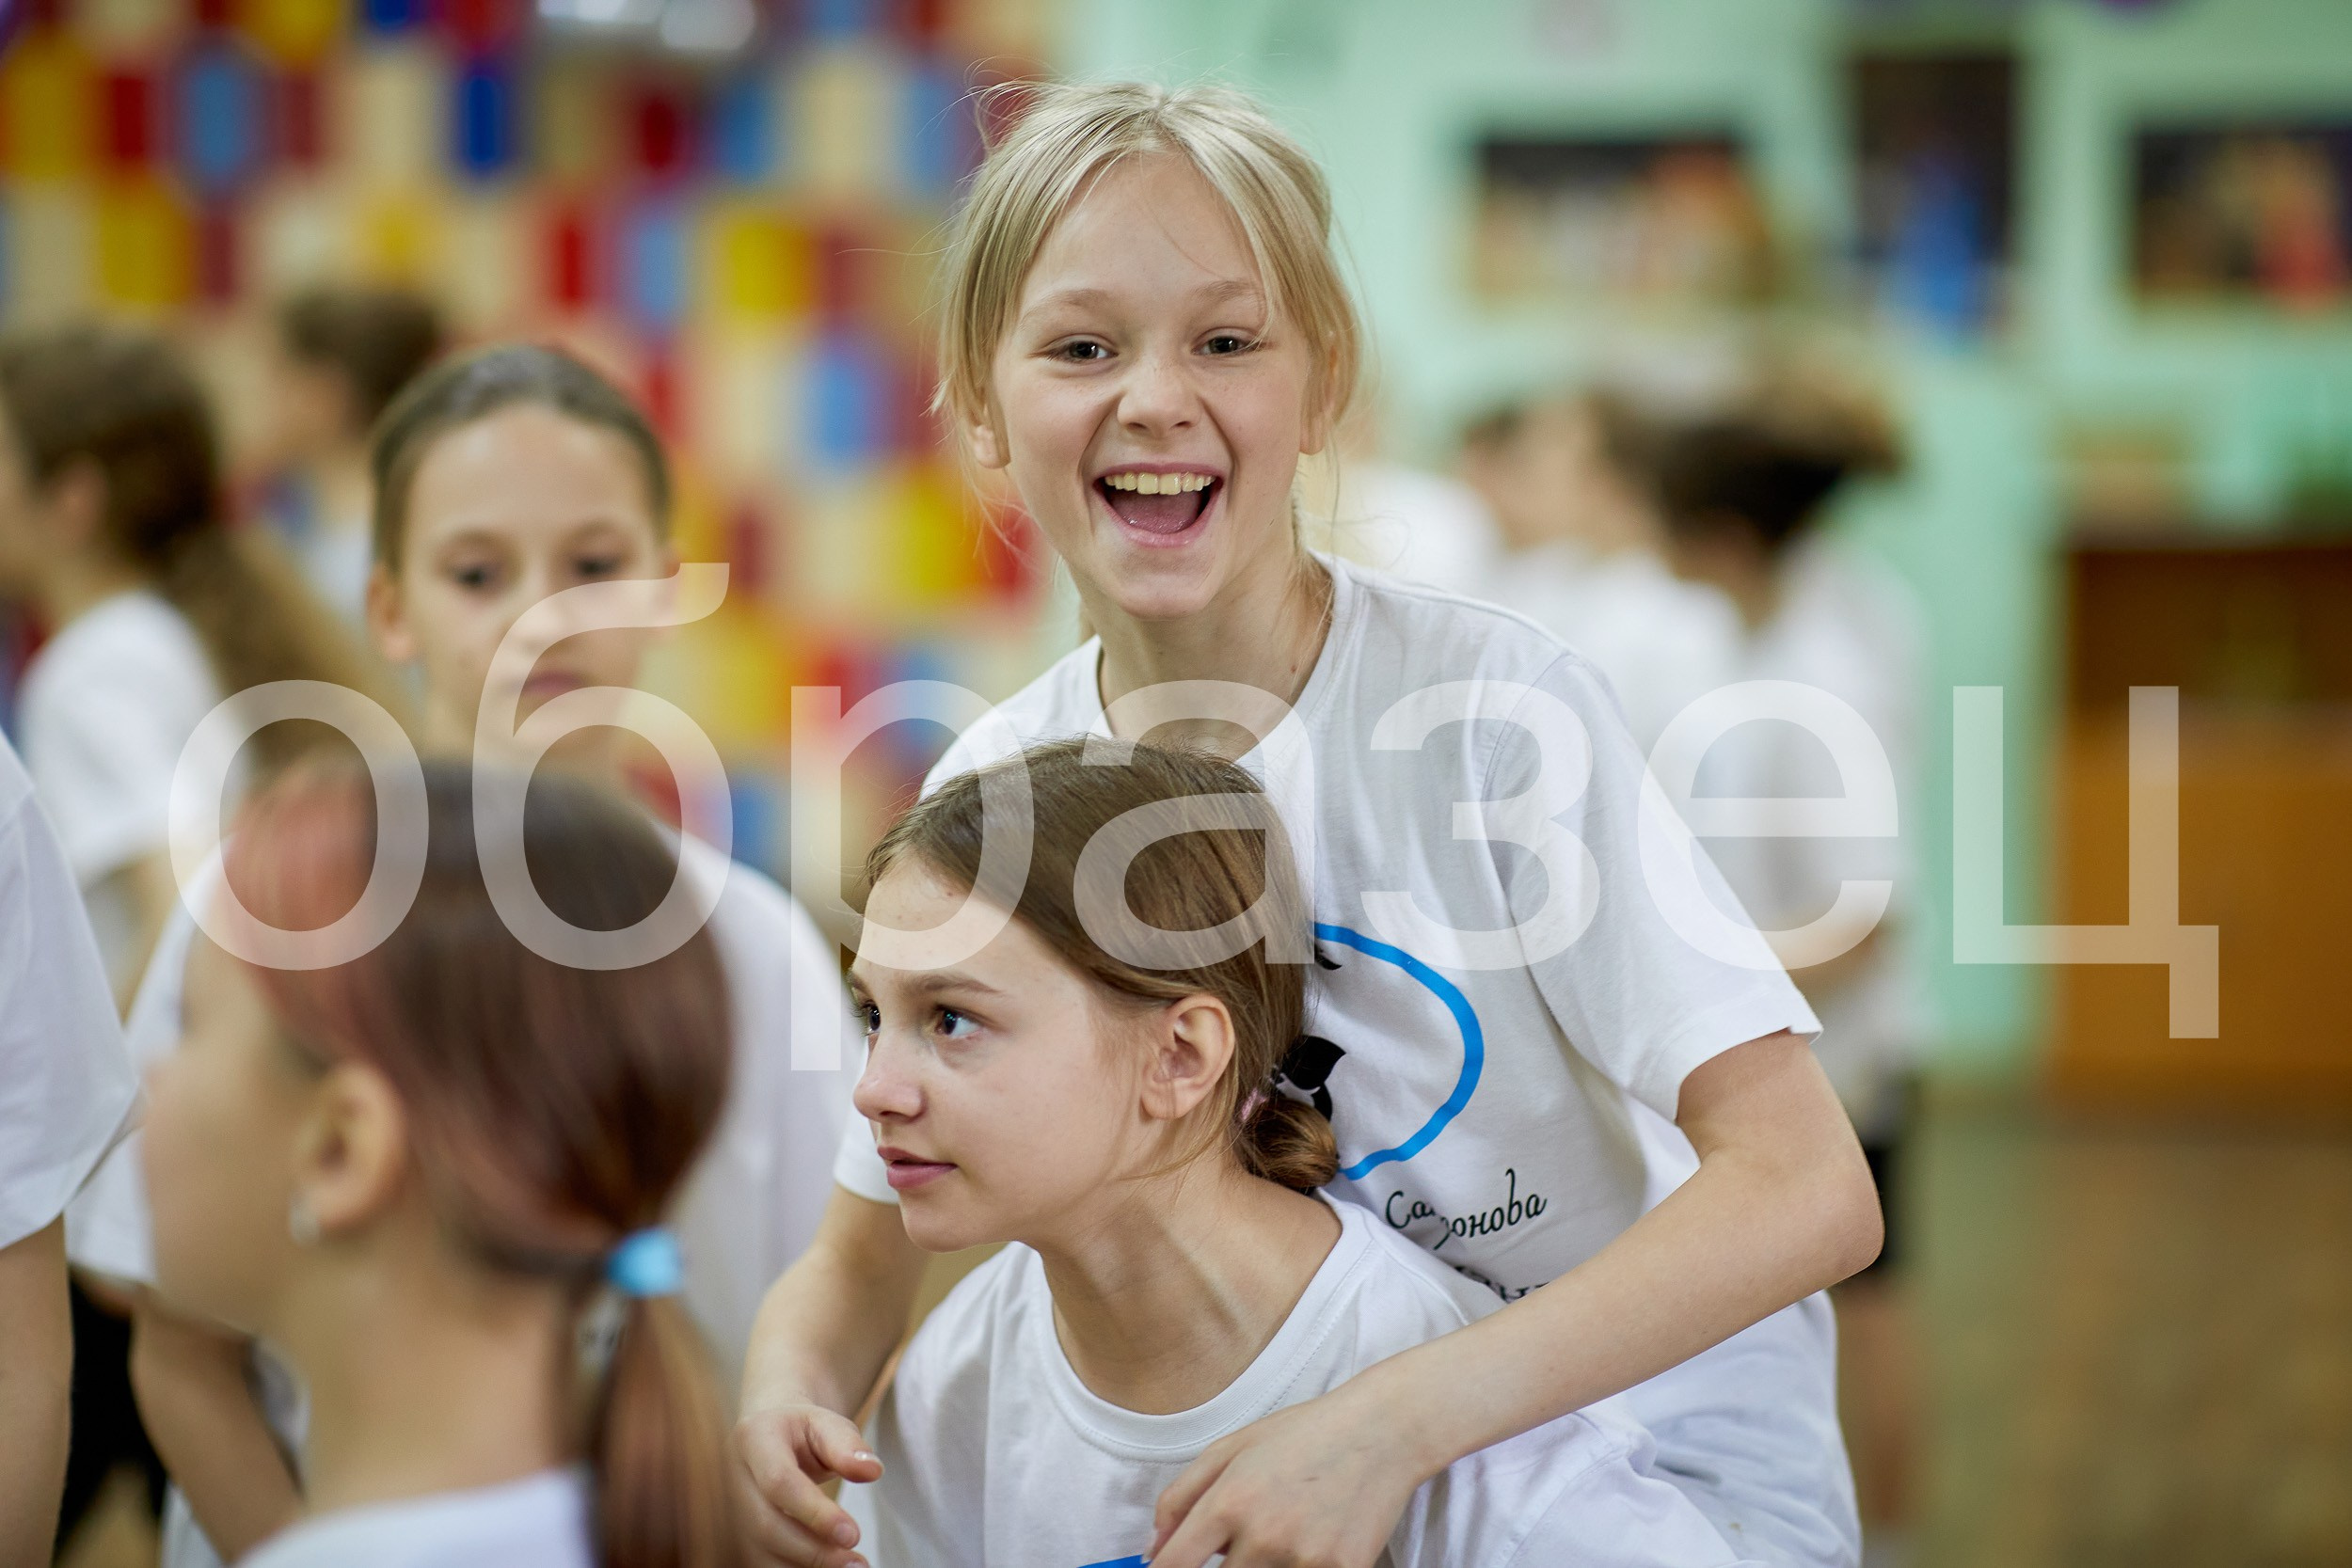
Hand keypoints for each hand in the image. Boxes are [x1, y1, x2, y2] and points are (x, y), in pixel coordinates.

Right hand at [731, 1403, 882, 1566]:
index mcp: (753, 1437)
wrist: (768, 1432)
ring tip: (847, 1566)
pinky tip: (821, 1566)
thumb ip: (848, 1446)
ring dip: (802, 1565)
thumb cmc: (802, 1431)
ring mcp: (725, 1506)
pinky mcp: (730, 1530)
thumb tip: (872, 1470)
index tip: (852, 1535)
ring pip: (756, 1550)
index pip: (778, 1482)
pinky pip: (756, 1558)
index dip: (815, 1513)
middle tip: (856, 1563)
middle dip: (812, 1551)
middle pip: (764, 1524)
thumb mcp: (828, 1425)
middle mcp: (729, 1474)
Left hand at [1148, 1389, 1429, 1567]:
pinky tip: (1310, 1543)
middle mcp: (1264, 1536)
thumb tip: (1153, 1550)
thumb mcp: (1231, 1448)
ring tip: (1281, 1535)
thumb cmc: (1303, 1435)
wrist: (1382, 1430)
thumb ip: (1180, 1498)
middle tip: (1241, 1544)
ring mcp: (1305, 1560)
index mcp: (1230, 1502)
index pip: (1175, 1567)